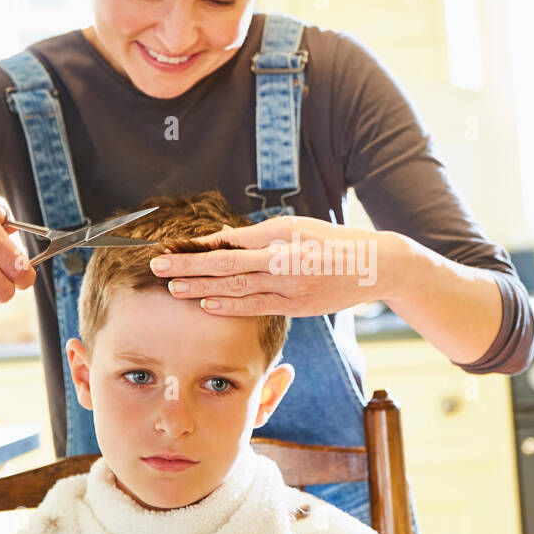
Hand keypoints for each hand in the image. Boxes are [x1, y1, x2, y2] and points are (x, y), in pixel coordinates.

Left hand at [148, 216, 396, 316]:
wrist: (376, 265)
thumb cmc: (332, 243)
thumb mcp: (297, 228)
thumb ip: (260, 236)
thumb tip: (222, 238)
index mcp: (281, 233)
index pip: (229, 239)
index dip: (197, 245)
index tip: (170, 246)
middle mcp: (283, 256)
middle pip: (225, 261)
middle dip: (188, 264)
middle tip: (157, 265)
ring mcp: (290, 283)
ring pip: (237, 286)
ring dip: (201, 287)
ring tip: (172, 287)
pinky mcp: (297, 305)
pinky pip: (257, 306)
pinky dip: (229, 305)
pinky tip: (206, 304)